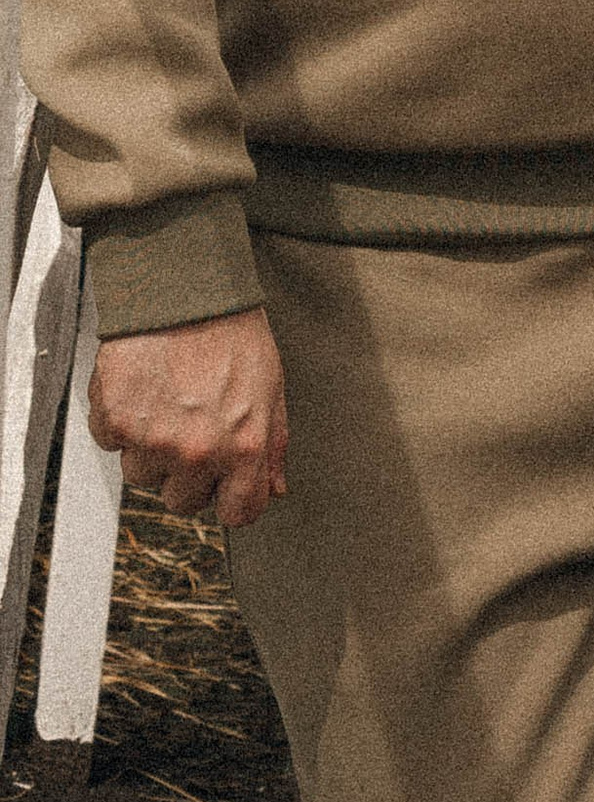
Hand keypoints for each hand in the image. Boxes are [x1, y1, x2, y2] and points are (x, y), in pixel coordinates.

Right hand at [89, 306, 289, 528]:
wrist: (184, 289)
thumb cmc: (232, 331)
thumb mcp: (271, 387)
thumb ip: (273, 445)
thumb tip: (273, 488)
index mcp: (244, 448)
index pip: (237, 513)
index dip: (230, 496)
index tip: (224, 481)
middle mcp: (197, 452)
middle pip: (183, 500)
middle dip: (187, 471)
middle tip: (192, 424)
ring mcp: (152, 440)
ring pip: (142, 476)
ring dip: (150, 447)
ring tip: (167, 399)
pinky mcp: (115, 421)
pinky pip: (111, 444)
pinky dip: (120, 421)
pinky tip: (142, 387)